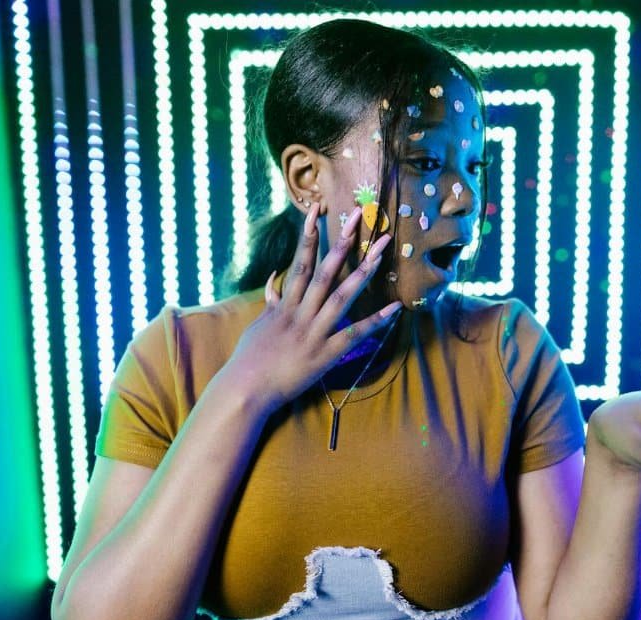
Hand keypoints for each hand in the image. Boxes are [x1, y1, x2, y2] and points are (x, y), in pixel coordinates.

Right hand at [222, 203, 400, 408]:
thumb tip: (274, 281)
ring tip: (381, 251)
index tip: (317, 209)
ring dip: (363, 272)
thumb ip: (271, 301)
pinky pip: (354, 334)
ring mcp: (314, 332)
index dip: (309, 234)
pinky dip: (375, 321)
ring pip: (342, 296)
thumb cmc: (249, 359)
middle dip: (342, 243)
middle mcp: (301, 313)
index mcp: (285, 304)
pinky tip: (395, 307)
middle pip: (325, 272)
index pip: (300, 262)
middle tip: (359, 219)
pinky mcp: (325, 354)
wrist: (245, 389)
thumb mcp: (258, 324)